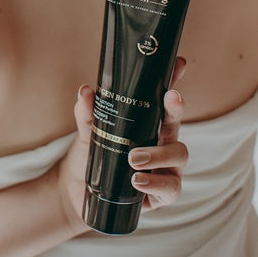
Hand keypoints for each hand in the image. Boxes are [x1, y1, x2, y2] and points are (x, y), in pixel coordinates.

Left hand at [54, 56, 187, 234]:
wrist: (77, 193)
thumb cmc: (91, 157)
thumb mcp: (88, 132)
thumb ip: (88, 113)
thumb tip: (86, 90)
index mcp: (148, 124)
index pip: (163, 101)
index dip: (174, 81)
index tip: (179, 63)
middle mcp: (161, 143)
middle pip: (177, 123)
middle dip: (176, 109)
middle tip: (170, 97)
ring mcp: (165, 168)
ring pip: (179, 155)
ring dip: (158, 154)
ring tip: (133, 158)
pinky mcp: (161, 193)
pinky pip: (170, 188)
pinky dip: (155, 183)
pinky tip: (138, 181)